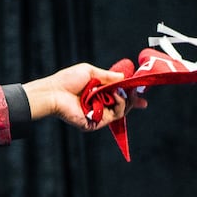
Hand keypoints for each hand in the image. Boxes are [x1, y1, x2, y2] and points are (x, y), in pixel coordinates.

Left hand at [23, 63, 146, 130]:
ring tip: (120, 92)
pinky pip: (113, 116)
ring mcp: (97, 116)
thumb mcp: (91, 72)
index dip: (131, 96)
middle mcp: (99, 106)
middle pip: (123, 105)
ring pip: (121, 111)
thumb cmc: (67, 81)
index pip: (118, 97)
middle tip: (137, 91)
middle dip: (132, 98)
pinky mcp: (95, 123)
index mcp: (97, 94)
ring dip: (124, 100)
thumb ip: (109, 76)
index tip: (142, 93)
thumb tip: (124, 77)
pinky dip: (117, 104)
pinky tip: (114, 96)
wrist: (53, 92)